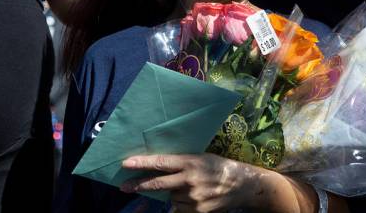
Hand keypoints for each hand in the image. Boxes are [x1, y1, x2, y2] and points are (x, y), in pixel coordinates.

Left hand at [120, 153, 263, 212]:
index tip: (126, 163)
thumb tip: (158, 167)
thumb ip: (182, 163)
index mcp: (191, 162)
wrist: (241, 185)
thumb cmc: (219, 166)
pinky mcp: (197, 211)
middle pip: (158, 183)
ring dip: (173, 194)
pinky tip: (193, 198)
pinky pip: (180, 209)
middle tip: (124, 186)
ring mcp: (193, 198)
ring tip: (191, 188)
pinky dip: (181, 204)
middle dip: (139, 184)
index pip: (161, 162)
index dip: (142, 163)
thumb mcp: (201, 158)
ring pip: (170, 197)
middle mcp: (190, 180)